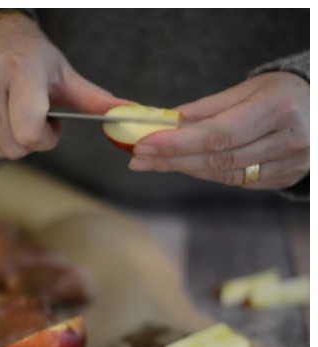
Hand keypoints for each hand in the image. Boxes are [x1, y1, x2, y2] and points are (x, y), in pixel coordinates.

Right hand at [0, 13, 119, 158]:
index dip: (45, 139)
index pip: (29, 133)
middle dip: (30, 142)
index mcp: (21, 70)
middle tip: (35, 119)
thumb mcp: (63, 73)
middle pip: (13, 147)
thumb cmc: (30, 54)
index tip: (52, 126)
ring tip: (17, 113)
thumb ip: (92, 99)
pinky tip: (0, 113)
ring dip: (12, 140)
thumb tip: (125, 114)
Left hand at [128, 72, 309, 189]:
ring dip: (183, 168)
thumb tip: (167, 121)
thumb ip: (208, 108)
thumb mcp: (250, 88)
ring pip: (222, 174)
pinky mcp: (279, 180)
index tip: (145, 144)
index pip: (218, 135)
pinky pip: (234, 181)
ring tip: (152, 162)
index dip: (178, 143)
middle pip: (216, 159)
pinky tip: (182, 166)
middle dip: (172, 159)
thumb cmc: (282, 94)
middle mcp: (285, 140)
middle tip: (138, 157)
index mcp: (277, 109)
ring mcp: (285, 165)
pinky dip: (204, 173)